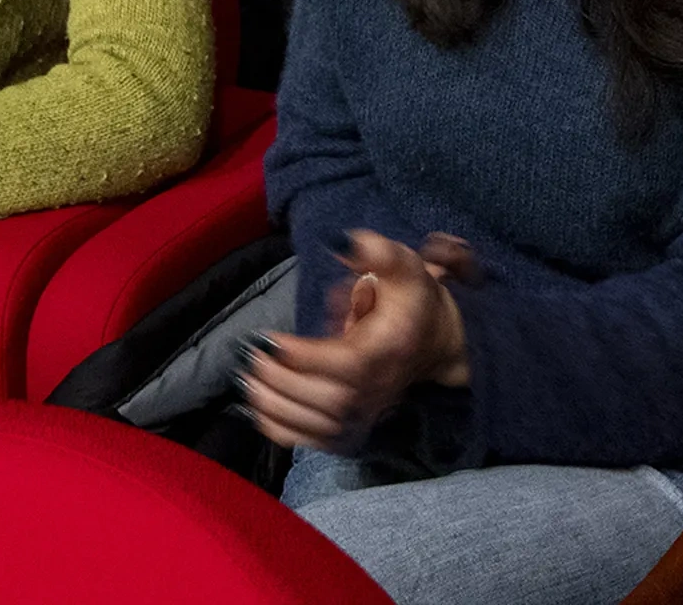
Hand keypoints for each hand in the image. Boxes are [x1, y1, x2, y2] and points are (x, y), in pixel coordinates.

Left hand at [240, 230, 467, 452]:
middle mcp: (377, 389)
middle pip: (327, 399)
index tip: (271, 338)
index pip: (345, 364)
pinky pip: (314, 441)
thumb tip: (341, 241)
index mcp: (388, 351)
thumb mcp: (403, 265)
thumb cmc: (412, 300)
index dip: (304, 356)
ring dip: (275, 406)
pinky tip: (257, 407)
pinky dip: (281, 429)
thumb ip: (377, 251)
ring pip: (317, 424)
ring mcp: (365, 414)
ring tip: (247, 379)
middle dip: (282, 381)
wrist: (435, 342)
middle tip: (252, 357)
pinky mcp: (352, 427)